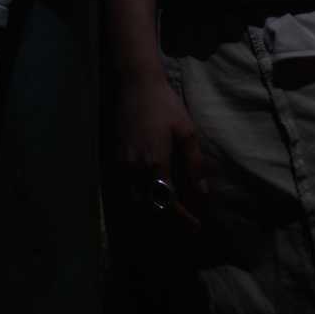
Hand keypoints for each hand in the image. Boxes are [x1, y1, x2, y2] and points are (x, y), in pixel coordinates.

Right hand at [115, 68, 206, 229]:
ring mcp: (120, 166)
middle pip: (148, 209)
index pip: (167, 203)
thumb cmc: (165, 105)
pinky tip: (150, 203)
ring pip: (133, 204)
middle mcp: (134, 169)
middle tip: (186, 228)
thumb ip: (194, 164)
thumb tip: (202, 192)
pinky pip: (123, 192)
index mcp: (154, 163)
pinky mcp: (112, 161)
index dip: (182, 219)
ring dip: (151, 216)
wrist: (134, 85)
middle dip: (167, 223)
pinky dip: (138, 203)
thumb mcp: (186, 132)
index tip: (196, 227)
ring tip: (170, 220)